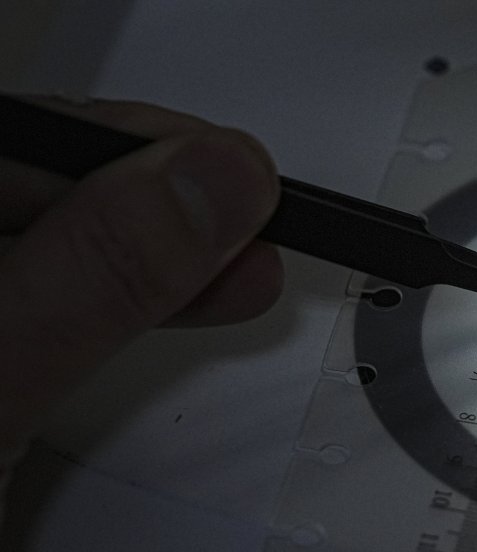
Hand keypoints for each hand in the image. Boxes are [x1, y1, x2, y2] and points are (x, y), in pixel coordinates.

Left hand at [0, 97, 282, 465]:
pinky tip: (182, 296)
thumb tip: (208, 183)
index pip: (33, 139)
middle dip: (166, 201)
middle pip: (50, 182)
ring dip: (164, 252)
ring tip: (242, 262)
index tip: (239, 176)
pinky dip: (132, 299)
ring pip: (64, 239)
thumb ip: (97, 274)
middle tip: (254, 218)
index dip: (144, 147)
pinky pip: (63, 293)